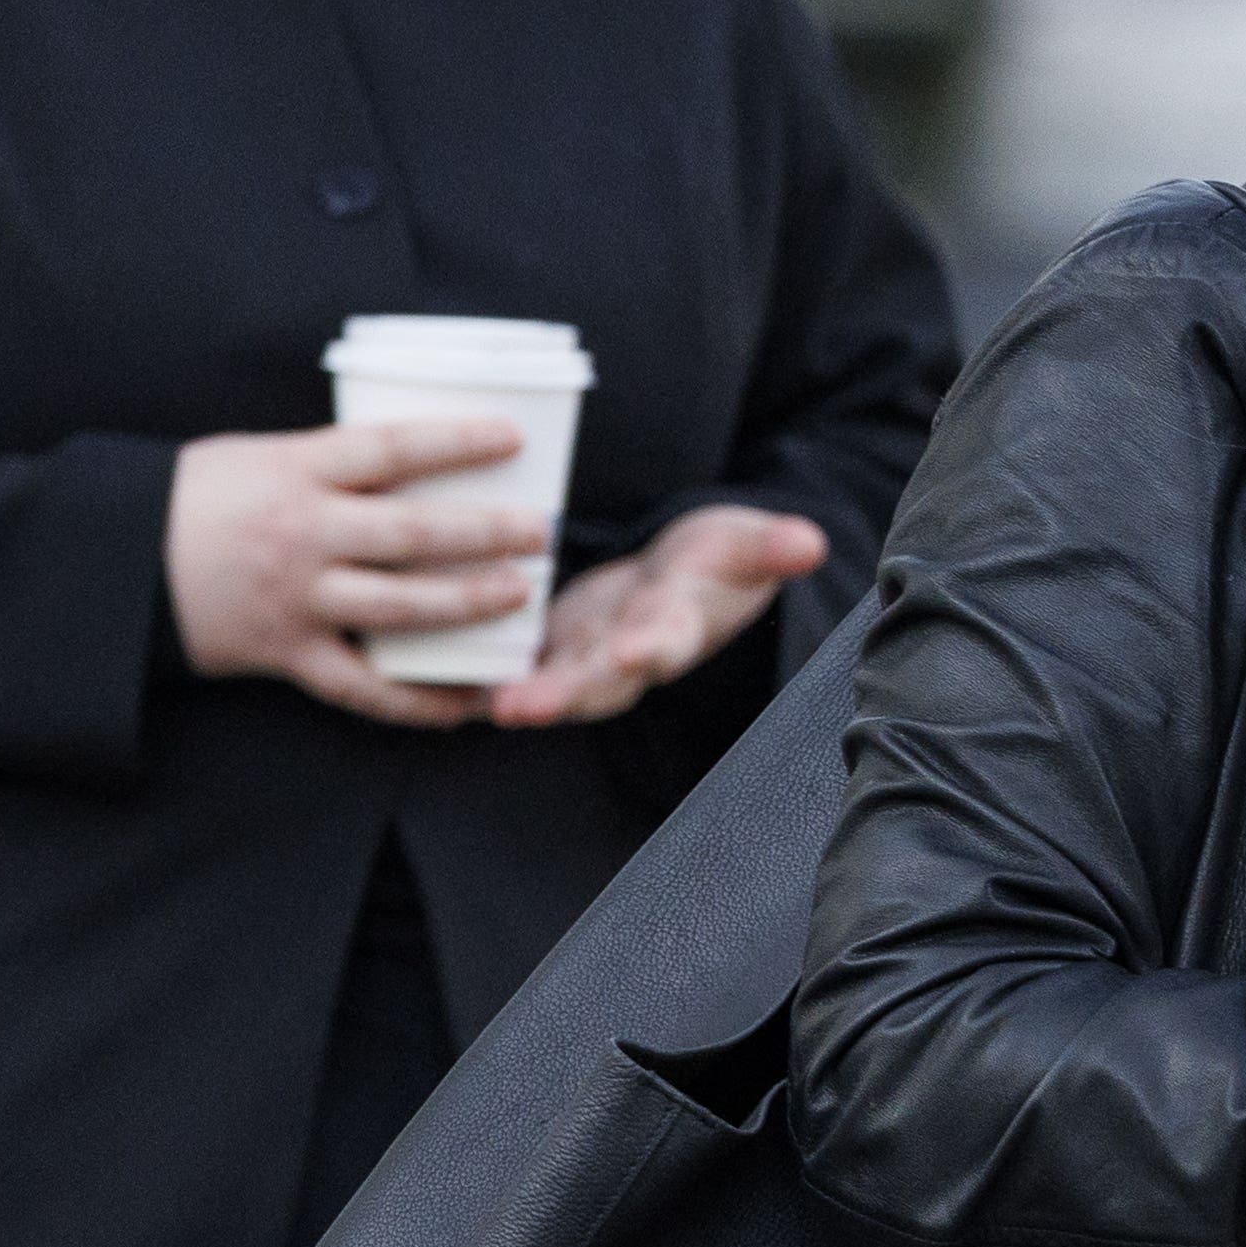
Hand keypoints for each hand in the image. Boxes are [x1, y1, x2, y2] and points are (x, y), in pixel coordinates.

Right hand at [166, 418, 542, 729]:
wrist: (114, 565)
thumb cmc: (192, 500)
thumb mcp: (255, 457)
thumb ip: (329, 461)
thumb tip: (413, 455)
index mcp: (294, 471)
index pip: (390, 449)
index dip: (456, 442)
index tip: (512, 437)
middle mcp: (301, 534)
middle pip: (410, 532)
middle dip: (484, 533)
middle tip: (539, 532)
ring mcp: (296, 599)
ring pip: (399, 607)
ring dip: (466, 604)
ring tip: (518, 596)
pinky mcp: (286, 654)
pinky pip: (362, 688)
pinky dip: (416, 702)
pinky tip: (465, 704)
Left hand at [492, 504, 832, 728]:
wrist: (675, 587)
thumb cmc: (710, 563)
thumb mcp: (743, 545)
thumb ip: (770, 546)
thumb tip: (812, 541)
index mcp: (677, 627)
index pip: (669, 641)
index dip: (653, 647)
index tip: (638, 651)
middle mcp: (628, 657)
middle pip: (596, 684)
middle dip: (563, 694)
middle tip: (523, 705)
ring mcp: (583, 662)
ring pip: (548, 688)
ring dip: (517, 700)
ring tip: (483, 704)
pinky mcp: (545, 656)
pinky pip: (506, 675)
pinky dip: (473, 682)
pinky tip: (432, 675)